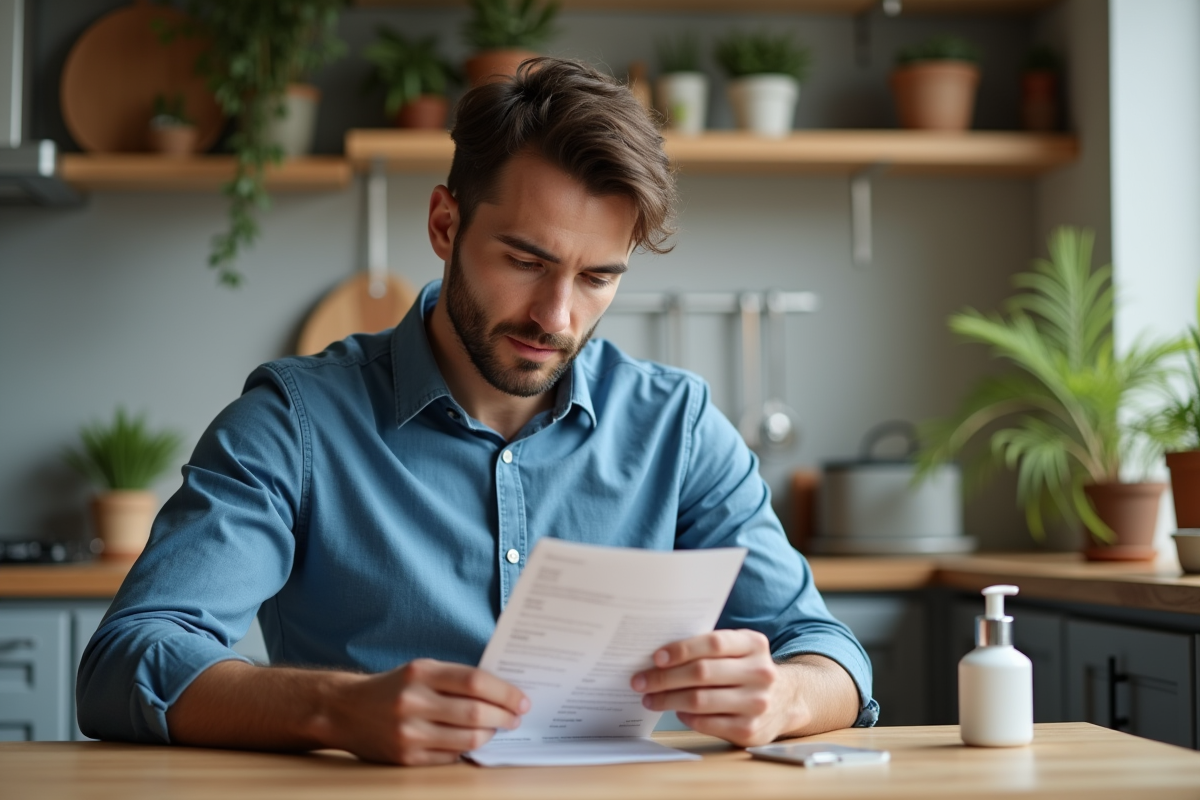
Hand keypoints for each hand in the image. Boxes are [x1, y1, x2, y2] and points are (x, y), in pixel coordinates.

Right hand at [322, 658, 529, 764]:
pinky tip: (472, 741)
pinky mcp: (405, 758)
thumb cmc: (393, 687)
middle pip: (476, 712)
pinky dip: (467, 750)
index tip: (522, 699)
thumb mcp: (421, 670)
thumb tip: (503, 692)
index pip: (475, 682)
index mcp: (421, 673)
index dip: (505, 692)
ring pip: (468, 739)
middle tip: (516, 717)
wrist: (344, 710)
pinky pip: (451, 757)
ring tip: (497, 729)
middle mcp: (413, 702)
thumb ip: (456, 678)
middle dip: (505, 716)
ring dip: (490, 735)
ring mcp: (409, 732)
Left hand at [630, 629, 794, 746]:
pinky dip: (686, 717)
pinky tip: (676, 711)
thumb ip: (709, 648)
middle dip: (664, 677)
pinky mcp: (750, 730)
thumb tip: (659, 655)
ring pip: (700, 700)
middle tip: (640, 680)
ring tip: (650, 698)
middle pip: (702, 673)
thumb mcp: (739, 650)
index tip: (656, 657)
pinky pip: (706, 723)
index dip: (682, 649)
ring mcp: (757, 703)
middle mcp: (760, 673)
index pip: (714, 643)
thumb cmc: (746, 670)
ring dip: (668, 699)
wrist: (786, 700)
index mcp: (754, 644)